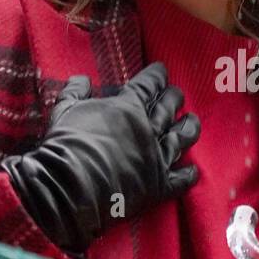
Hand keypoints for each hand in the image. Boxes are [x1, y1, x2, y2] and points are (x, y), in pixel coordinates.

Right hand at [1, 62, 199, 256]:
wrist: (70, 188)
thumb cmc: (65, 146)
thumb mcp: (65, 111)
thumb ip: (75, 92)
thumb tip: (81, 79)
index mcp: (127, 107)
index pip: (149, 84)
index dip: (157, 75)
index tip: (162, 70)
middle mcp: (148, 129)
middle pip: (169, 108)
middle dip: (174, 98)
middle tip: (177, 95)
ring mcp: (156, 157)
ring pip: (181, 138)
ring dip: (189, 128)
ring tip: (192, 121)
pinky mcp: (158, 185)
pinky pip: (180, 179)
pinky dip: (188, 174)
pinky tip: (193, 170)